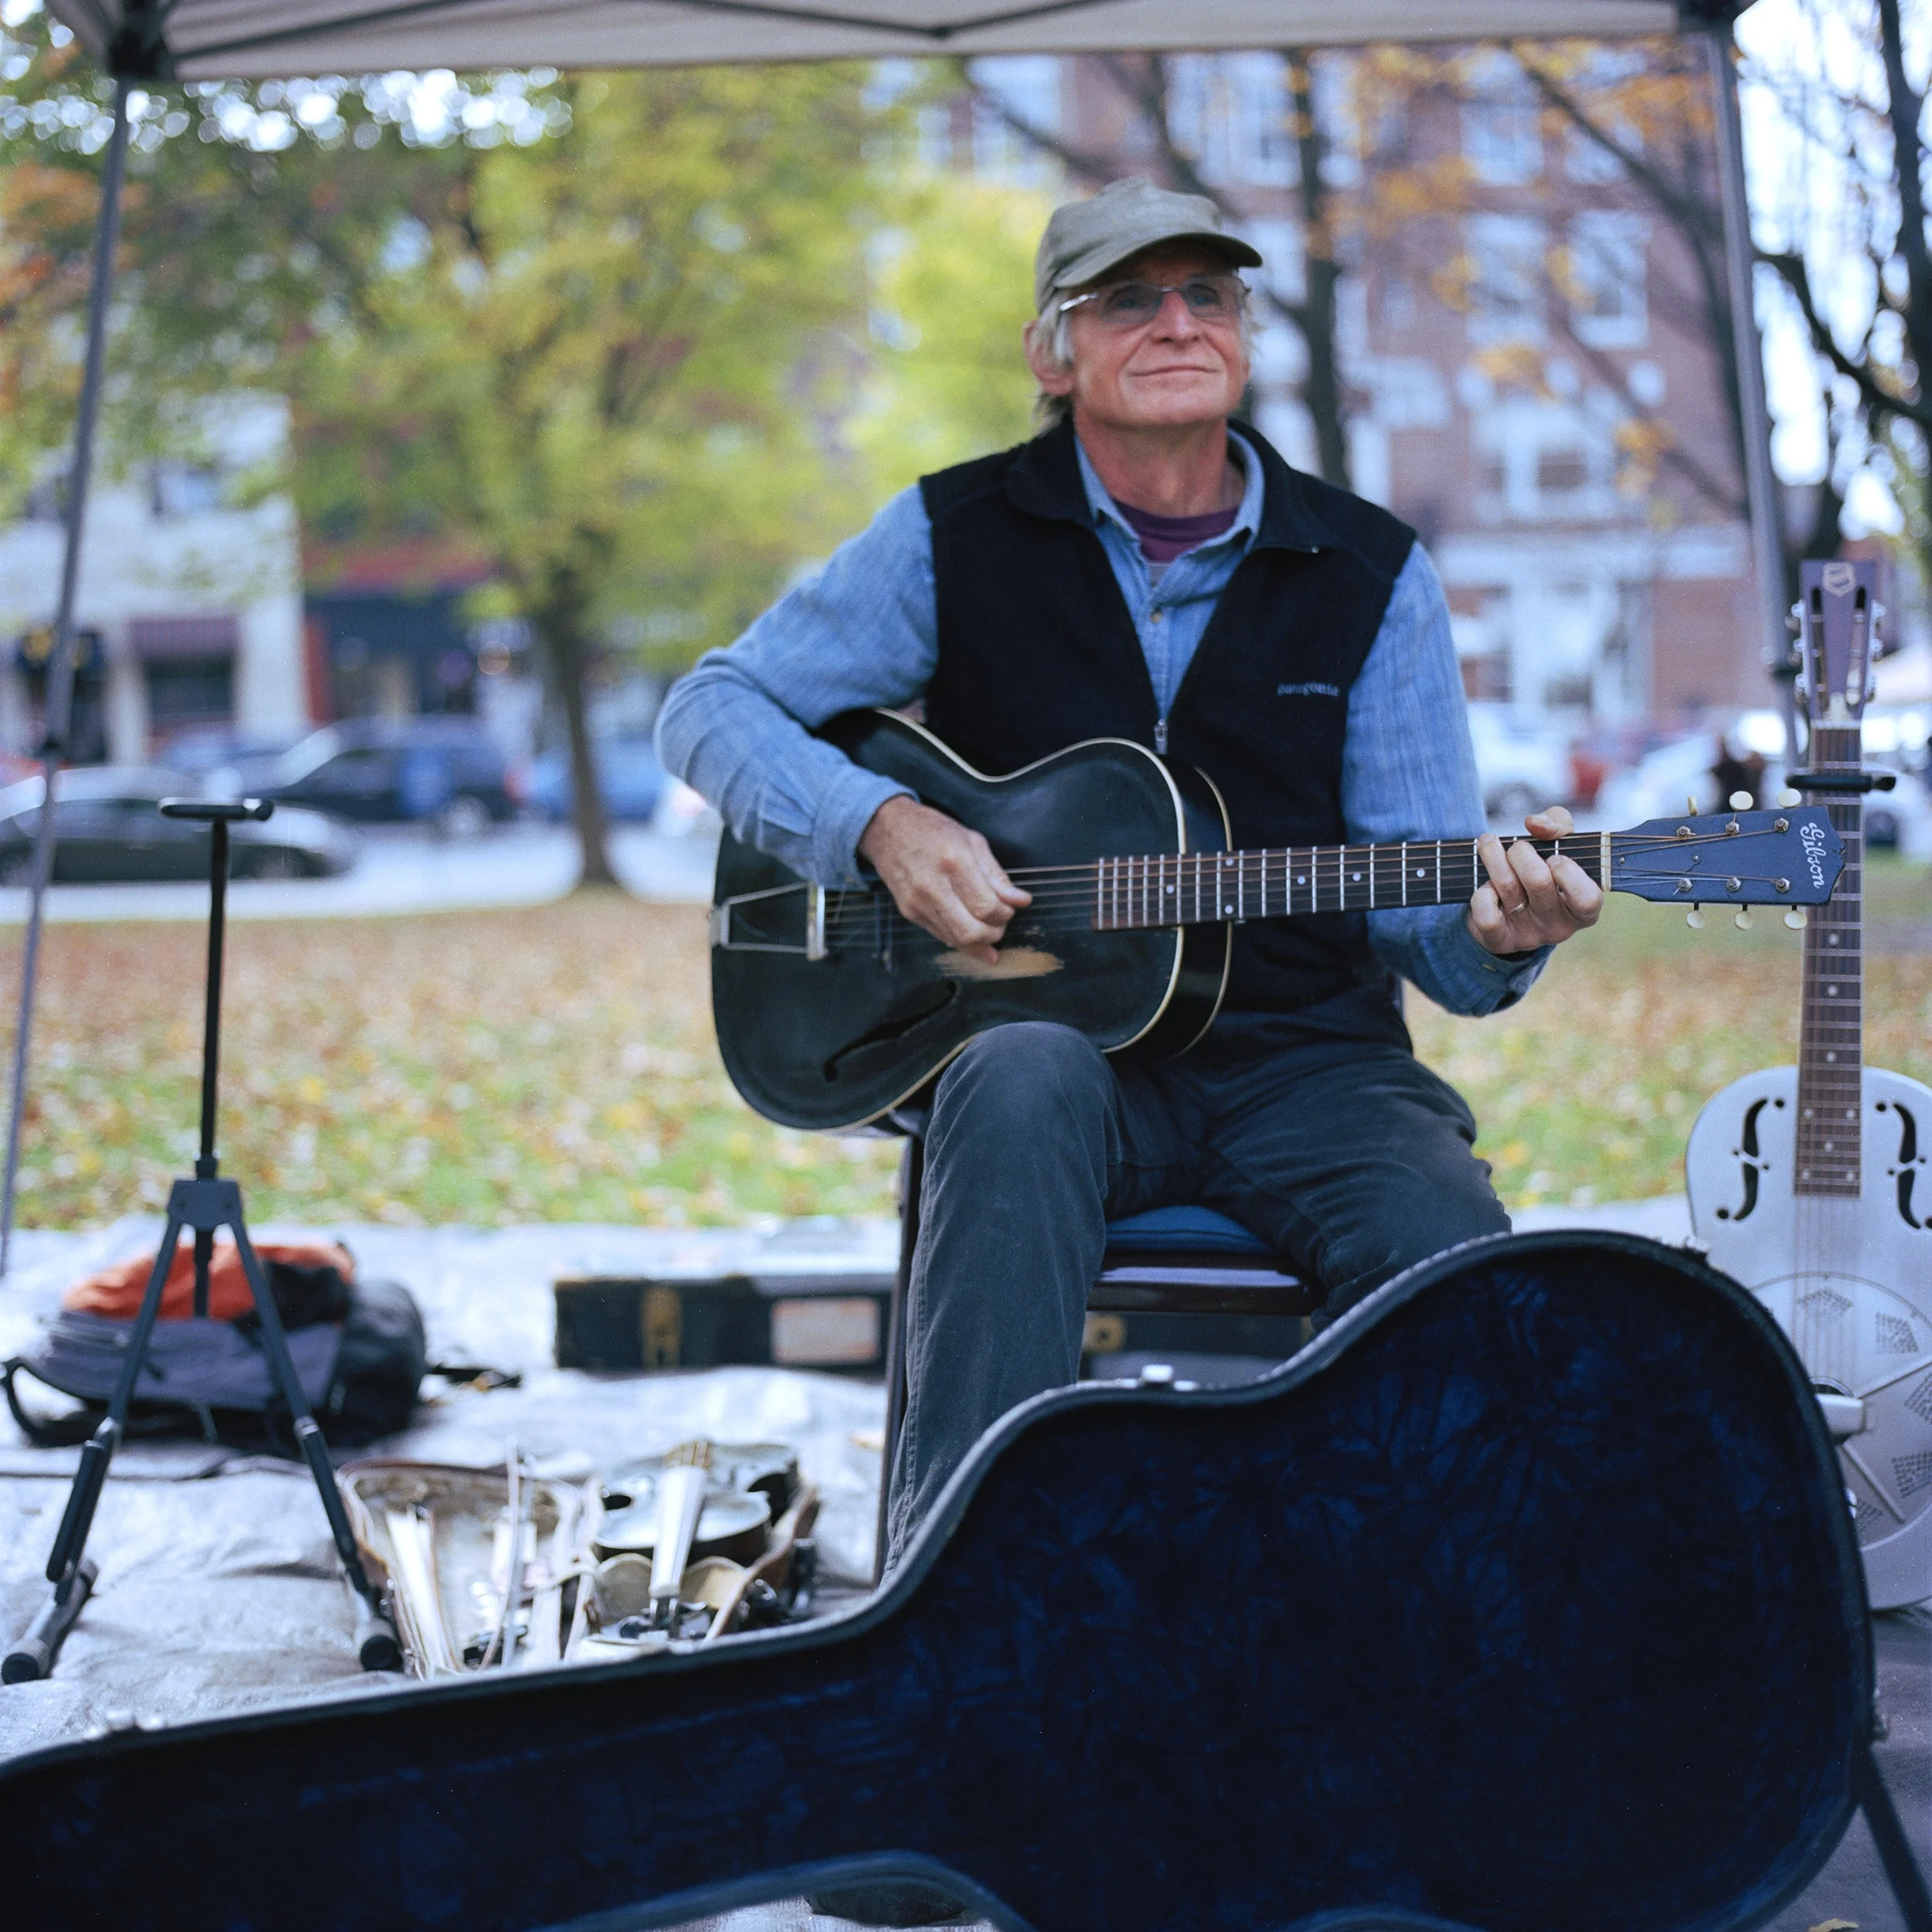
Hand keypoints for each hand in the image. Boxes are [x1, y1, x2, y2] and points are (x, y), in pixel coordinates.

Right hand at [858, 795, 1030, 963]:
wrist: (887, 830)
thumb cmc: (934, 831)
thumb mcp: (973, 841)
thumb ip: (997, 875)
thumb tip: (1021, 901)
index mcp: (954, 862)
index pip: (986, 907)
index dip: (1005, 914)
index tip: (1009, 907)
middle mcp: (932, 885)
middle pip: (971, 931)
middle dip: (994, 934)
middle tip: (1000, 922)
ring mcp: (917, 902)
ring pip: (956, 940)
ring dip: (980, 941)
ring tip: (988, 927)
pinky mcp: (909, 912)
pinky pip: (941, 936)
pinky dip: (961, 940)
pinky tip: (972, 935)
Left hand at [1467, 805, 1602, 955]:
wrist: (1507, 908)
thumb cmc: (1543, 869)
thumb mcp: (1561, 843)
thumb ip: (1558, 824)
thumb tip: (1535, 824)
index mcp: (1583, 908)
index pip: (1587, 898)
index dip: (1568, 872)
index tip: (1555, 857)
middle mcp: (1559, 925)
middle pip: (1538, 880)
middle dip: (1521, 851)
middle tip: (1516, 847)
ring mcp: (1529, 936)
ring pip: (1507, 887)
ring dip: (1494, 857)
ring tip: (1489, 845)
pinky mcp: (1500, 941)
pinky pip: (1486, 915)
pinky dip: (1481, 893)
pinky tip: (1485, 886)